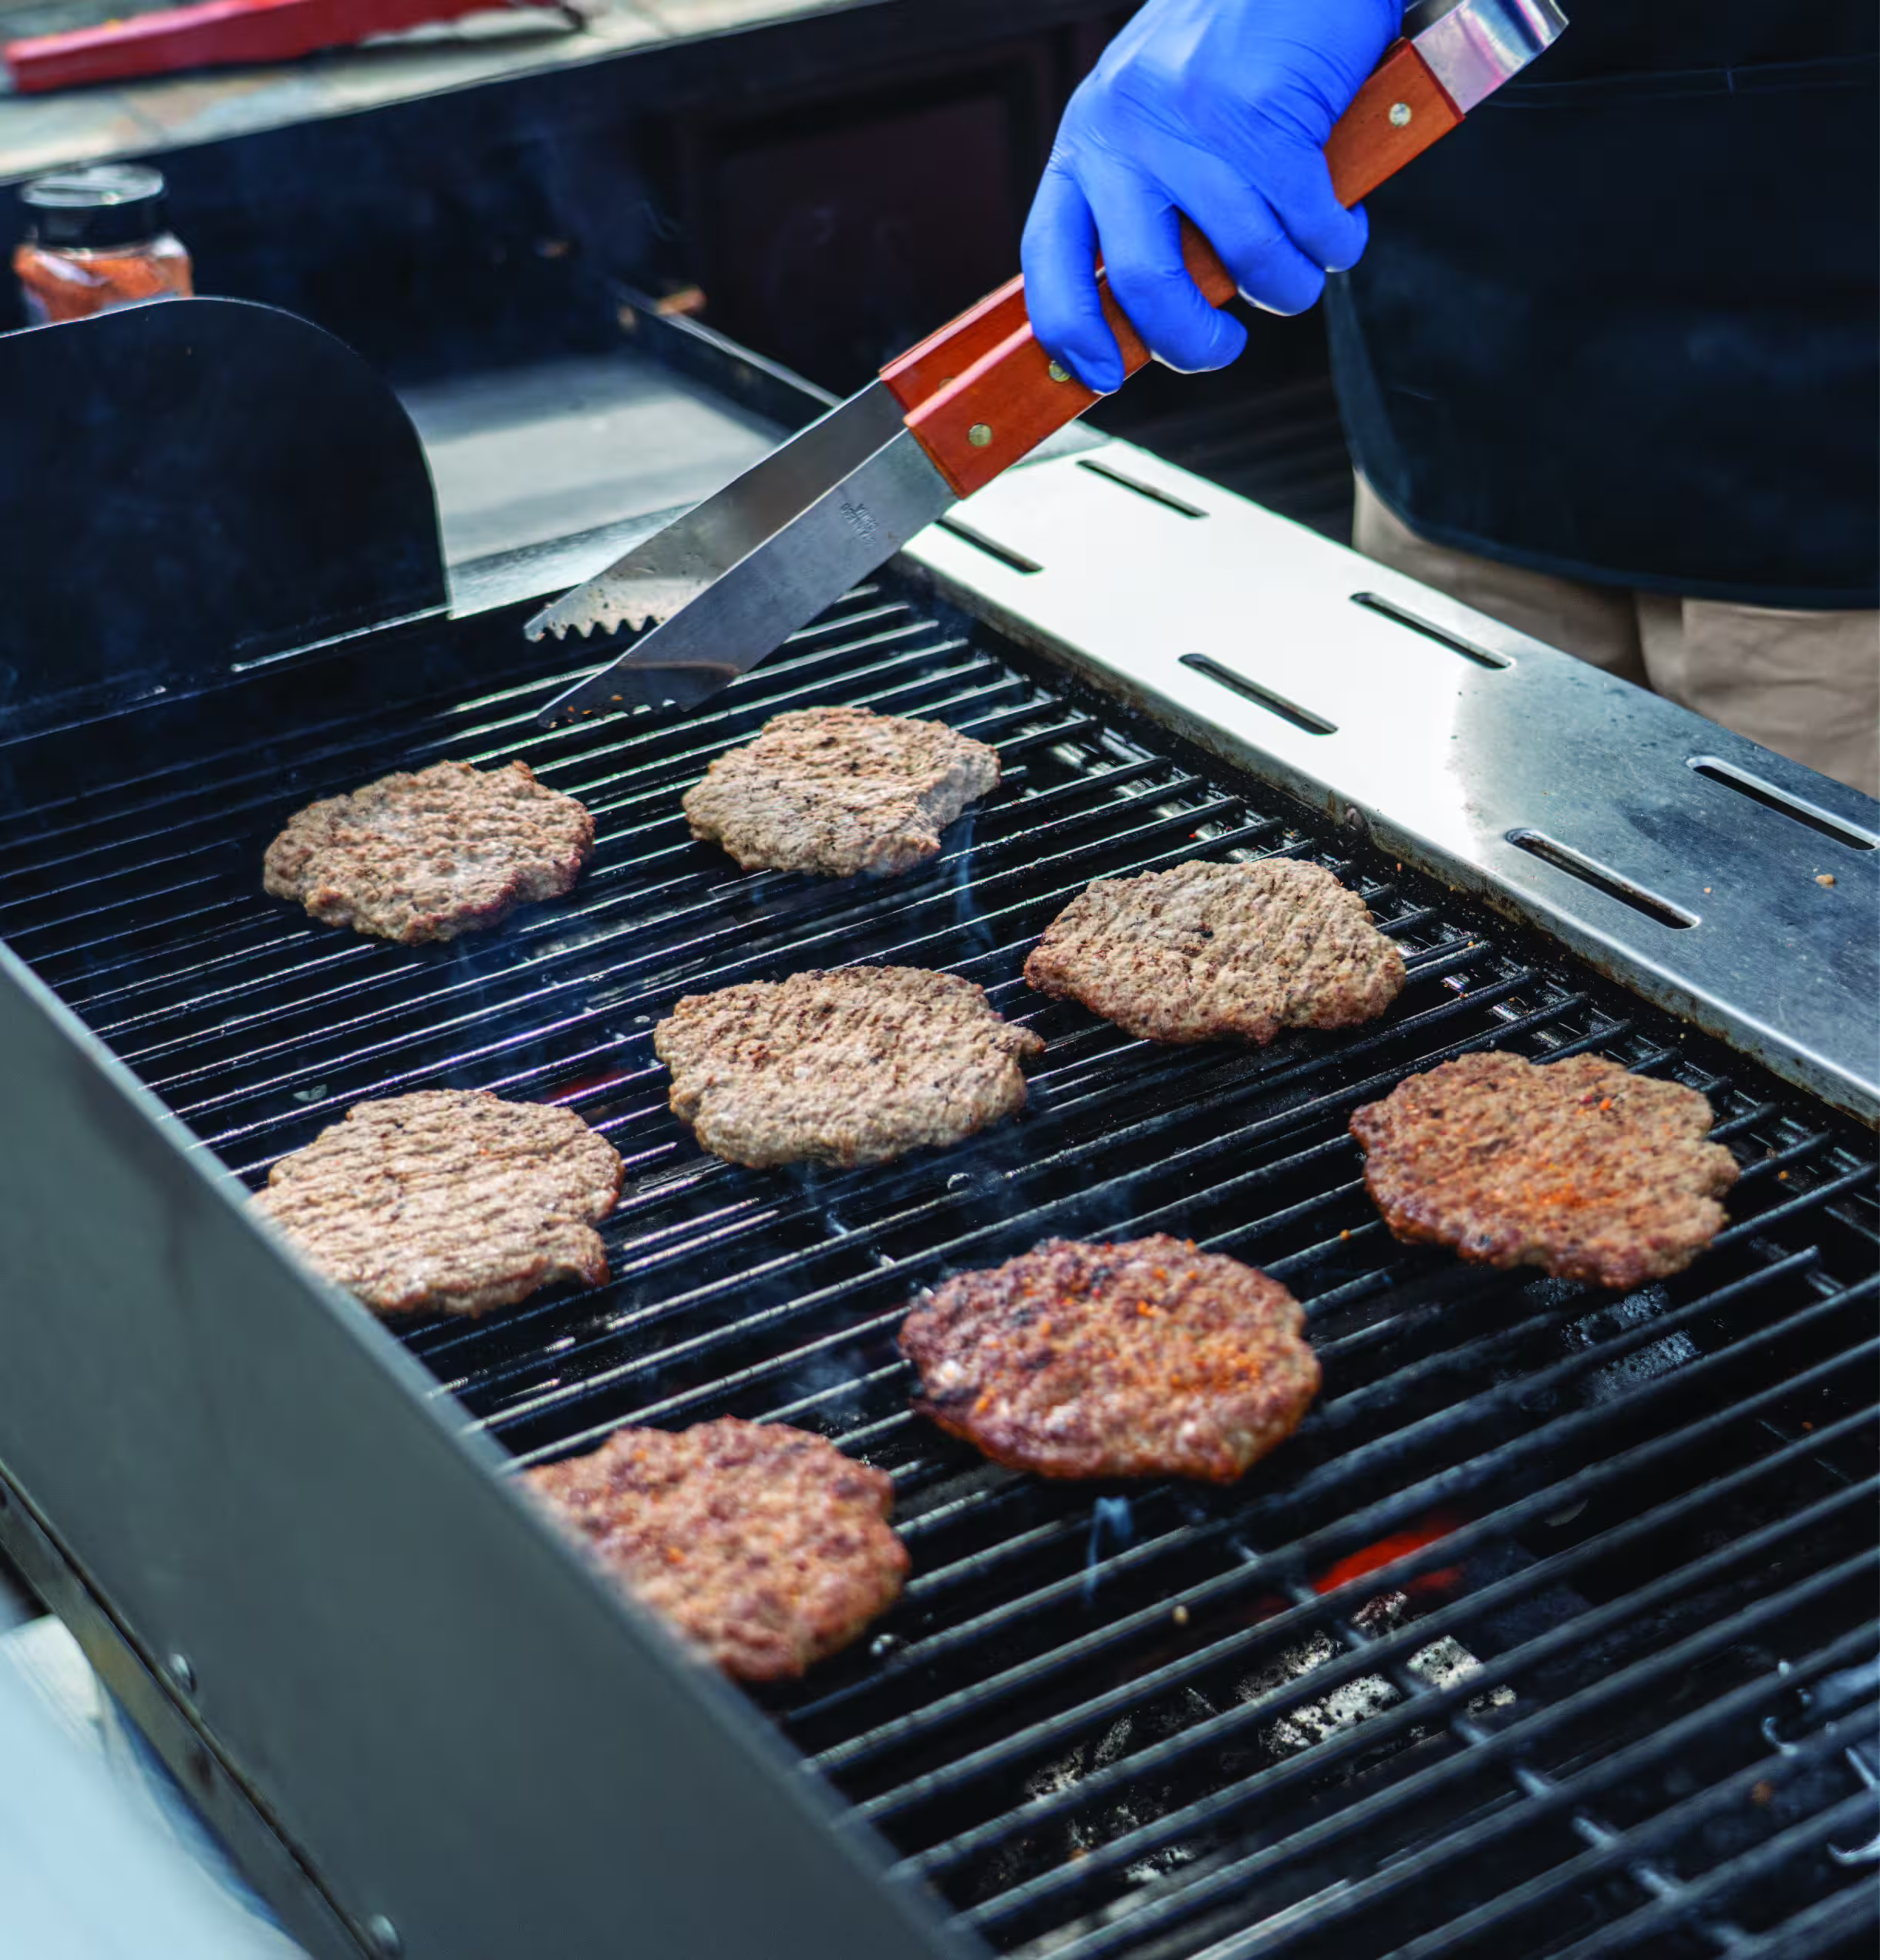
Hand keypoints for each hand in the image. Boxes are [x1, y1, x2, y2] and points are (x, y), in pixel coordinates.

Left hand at [1022, 0, 1399, 389]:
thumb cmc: (1232, 50)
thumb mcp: (1152, 118)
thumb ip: (1140, 200)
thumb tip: (1143, 315)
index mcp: (1088, 139)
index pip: (1050, 259)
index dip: (1073, 334)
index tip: (1105, 376)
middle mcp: (1127, 131)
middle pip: (1146, 284)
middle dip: (1194, 343)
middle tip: (1223, 349)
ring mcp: (1195, 122)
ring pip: (1244, 261)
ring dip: (1289, 288)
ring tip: (1304, 270)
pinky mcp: (1268, 118)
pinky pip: (1307, 227)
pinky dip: (1335, 245)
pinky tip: (1339, 228)